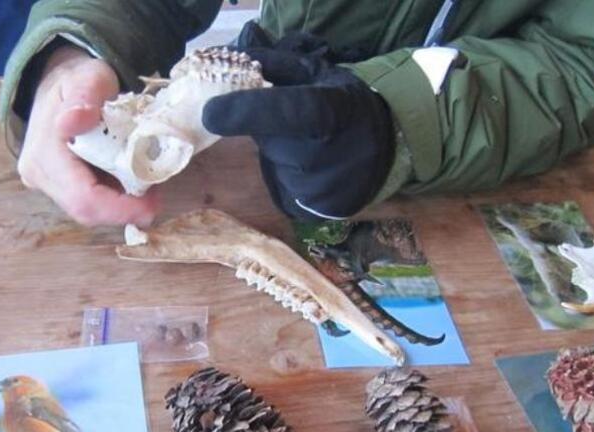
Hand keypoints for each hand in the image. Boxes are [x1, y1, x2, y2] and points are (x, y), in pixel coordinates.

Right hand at [18, 46, 158, 225]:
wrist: (60, 83)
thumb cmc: (78, 78)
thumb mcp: (89, 76)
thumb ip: (86, 93)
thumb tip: (74, 120)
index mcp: (43, 154)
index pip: (82, 198)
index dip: (119, 208)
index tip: (152, 204)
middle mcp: (38, 175)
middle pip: (86, 211)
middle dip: (124, 209)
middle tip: (156, 195)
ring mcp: (46, 184)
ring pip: (89, 210)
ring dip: (121, 204)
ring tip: (145, 183)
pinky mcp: (58, 187)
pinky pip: (90, 202)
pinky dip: (114, 197)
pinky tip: (129, 180)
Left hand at [202, 26, 393, 220]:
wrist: (383, 152)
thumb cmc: (342, 105)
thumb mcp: (317, 74)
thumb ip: (273, 64)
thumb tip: (224, 58)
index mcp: (337, 110)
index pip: (290, 111)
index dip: (249, 111)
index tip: (210, 113)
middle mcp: (331, 155)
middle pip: (274, 141)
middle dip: (267, 129)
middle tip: (287, 123)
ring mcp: (321, 190)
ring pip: (276, 164)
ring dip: (279, 151)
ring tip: (307, 145)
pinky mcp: (311, 212)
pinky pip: (281, 187)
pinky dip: (285, 173)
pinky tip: (307, 167)